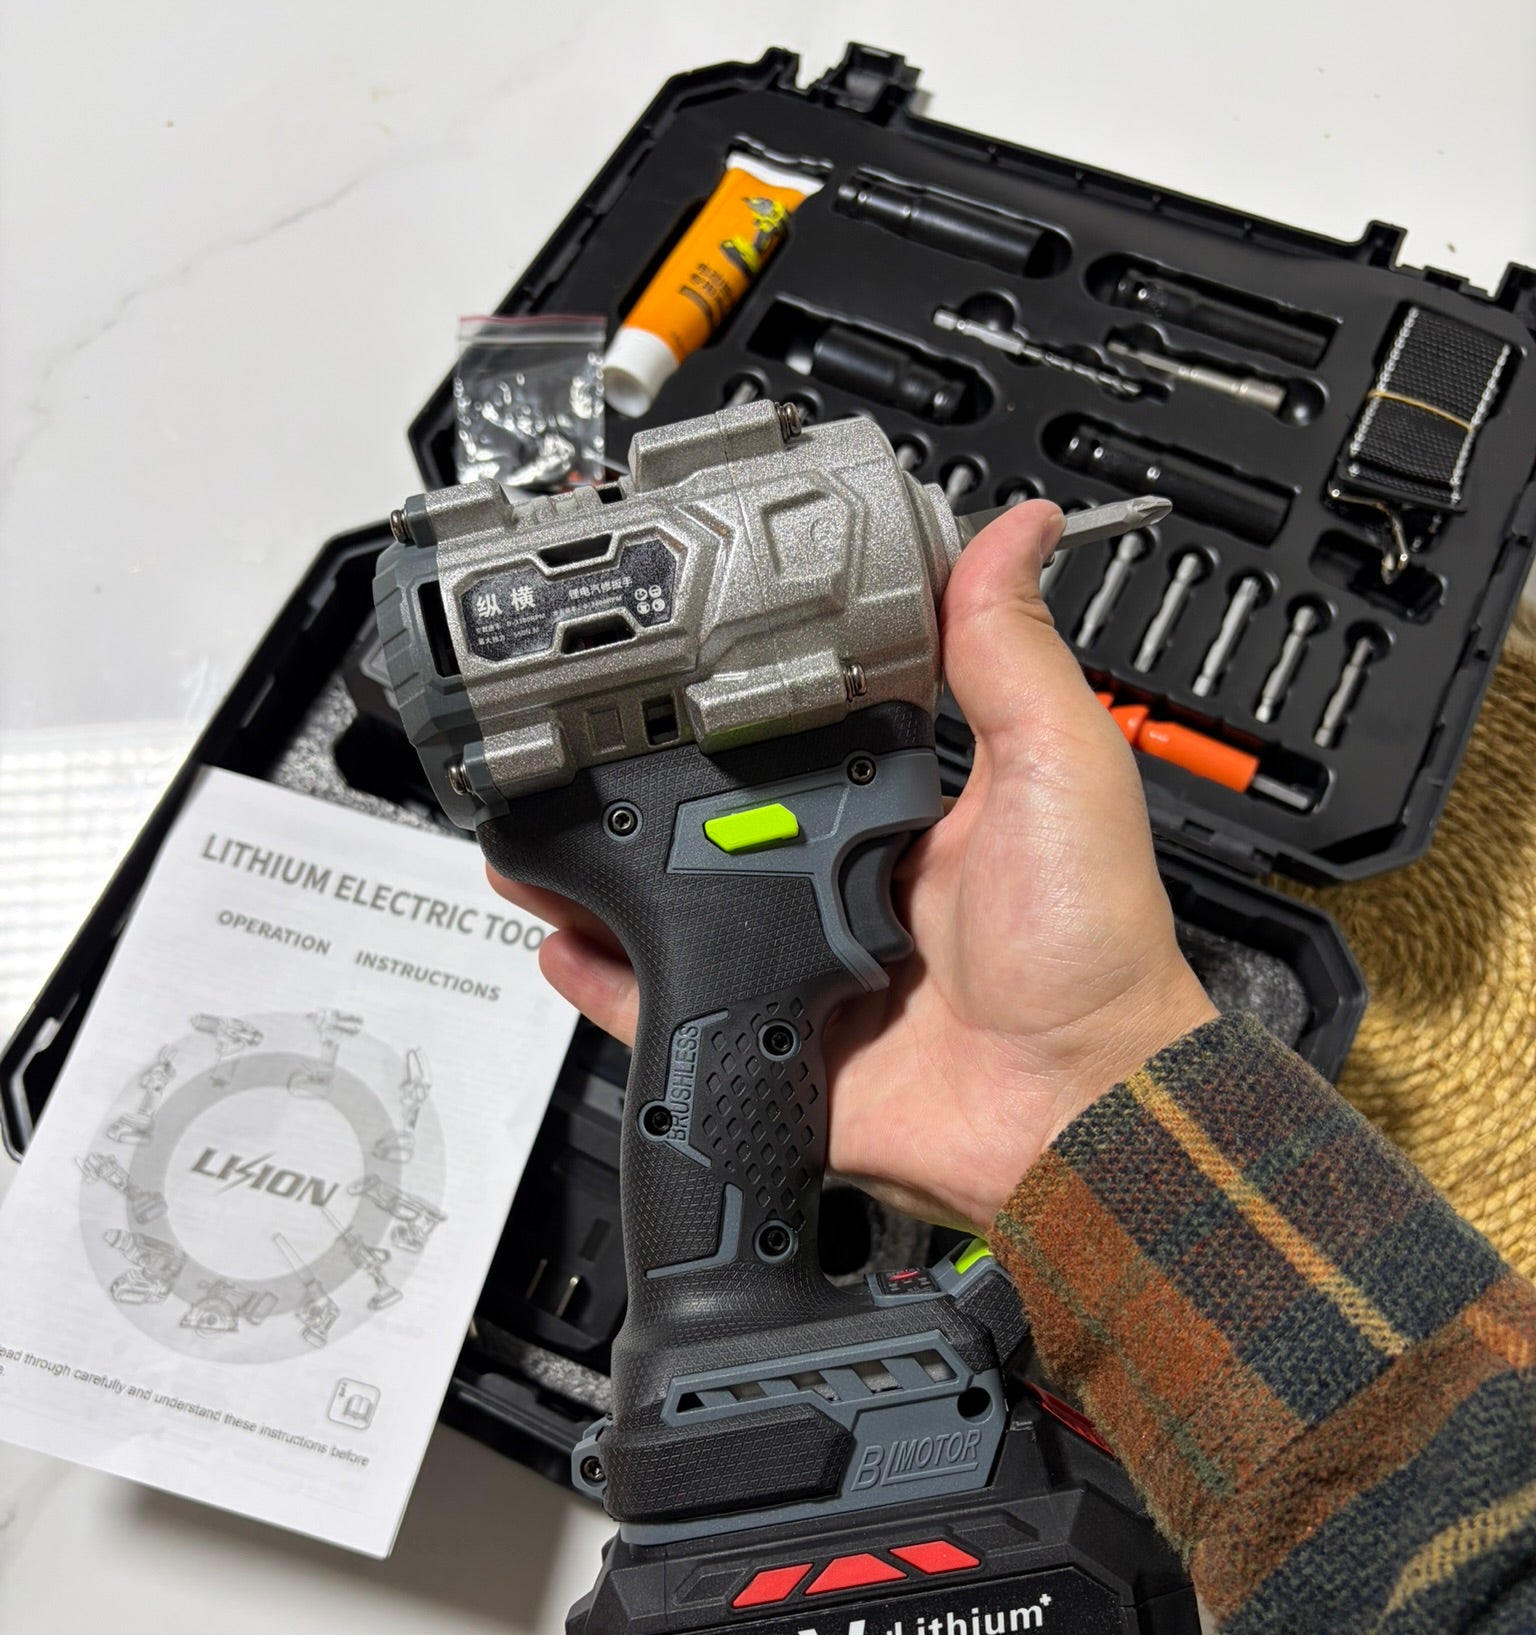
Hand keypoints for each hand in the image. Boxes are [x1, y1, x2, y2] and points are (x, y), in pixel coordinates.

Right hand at [489, 501, 1213, 1233]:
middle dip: (641, 789)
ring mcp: (798, 965)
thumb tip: (1017, 531)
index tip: (672, 657)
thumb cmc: (1089, 947)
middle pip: (713, 826)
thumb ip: (1011, 654)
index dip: (733, 704)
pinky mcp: (771, 1043)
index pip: (795, 740)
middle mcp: (840, 884)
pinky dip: (608, 981)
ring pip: (674, 911)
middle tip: (575, 741)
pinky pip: (666, 1008)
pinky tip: (566, 936)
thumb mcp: (1058, 768)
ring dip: (601, 872)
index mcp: (899, 812)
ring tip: (539, 825)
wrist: (1073, 1103)